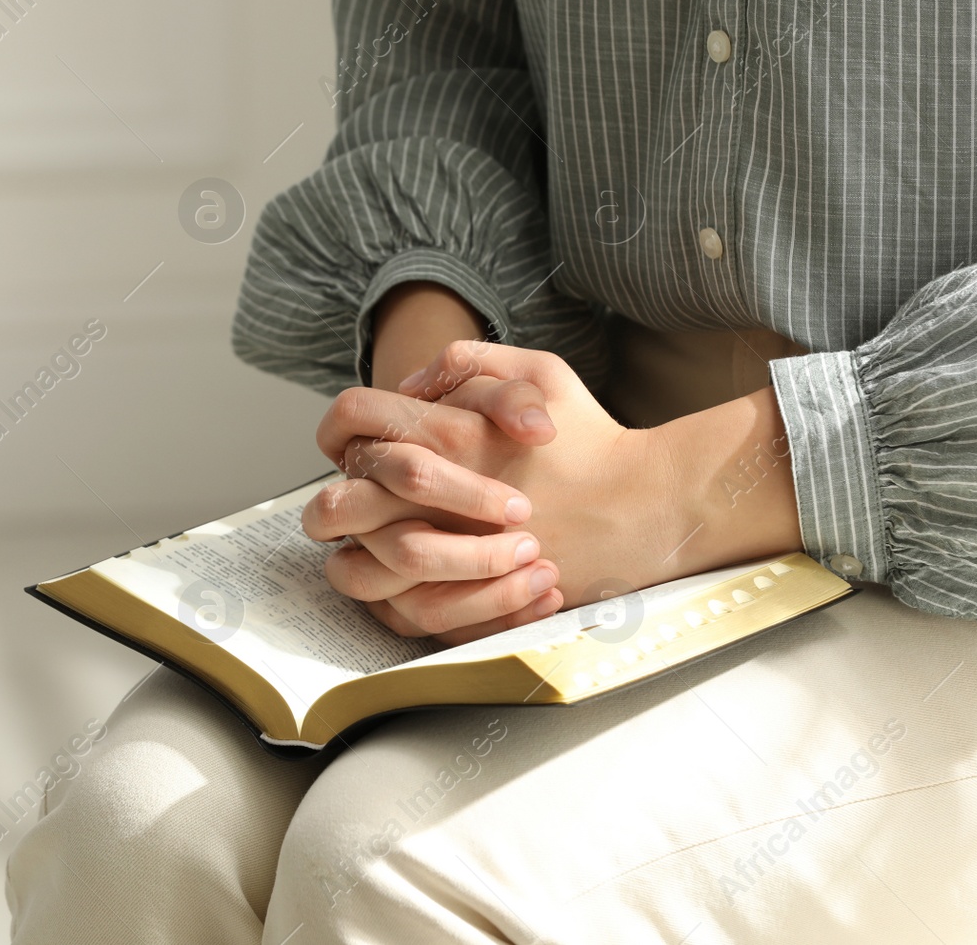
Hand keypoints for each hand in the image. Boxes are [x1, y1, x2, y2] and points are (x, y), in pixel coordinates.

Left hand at [307, 341, 803, 642]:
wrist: (643, 509)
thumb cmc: (593, 439)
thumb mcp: (540, 372)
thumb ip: (469, 363)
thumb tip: (409, 384)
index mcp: (446, 433)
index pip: (352, 419)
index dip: (341, 426)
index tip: (355, 442)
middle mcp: (435, 495)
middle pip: (334, 501)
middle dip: (333, 501)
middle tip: (352, 502)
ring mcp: (446, 554)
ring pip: (354, 566)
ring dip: (354, 554)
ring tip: (373, 546)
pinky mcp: (465, 600)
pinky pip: (395, 612)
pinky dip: (389, 600)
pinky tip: (404, 583)